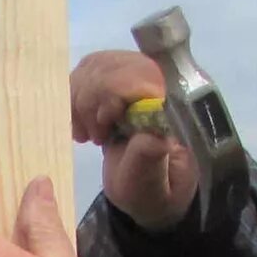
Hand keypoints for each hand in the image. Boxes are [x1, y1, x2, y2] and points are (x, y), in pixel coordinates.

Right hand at [70, 48, 197, 232]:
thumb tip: (153, 130)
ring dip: (82, 100)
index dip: (113, 90)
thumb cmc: (152, 192)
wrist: (145, 195)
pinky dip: (75, 97)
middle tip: (96, 136)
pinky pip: (87, 71)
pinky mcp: (118, 82)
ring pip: (96, 64)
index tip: (105, 126)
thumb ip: (150, 158)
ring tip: (90, 133)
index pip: (142, 69)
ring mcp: (139, 78)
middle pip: (114, 62)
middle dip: (93, 99)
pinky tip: (83, 124)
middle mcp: (163, 81)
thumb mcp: (153, 184)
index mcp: (181, 102)